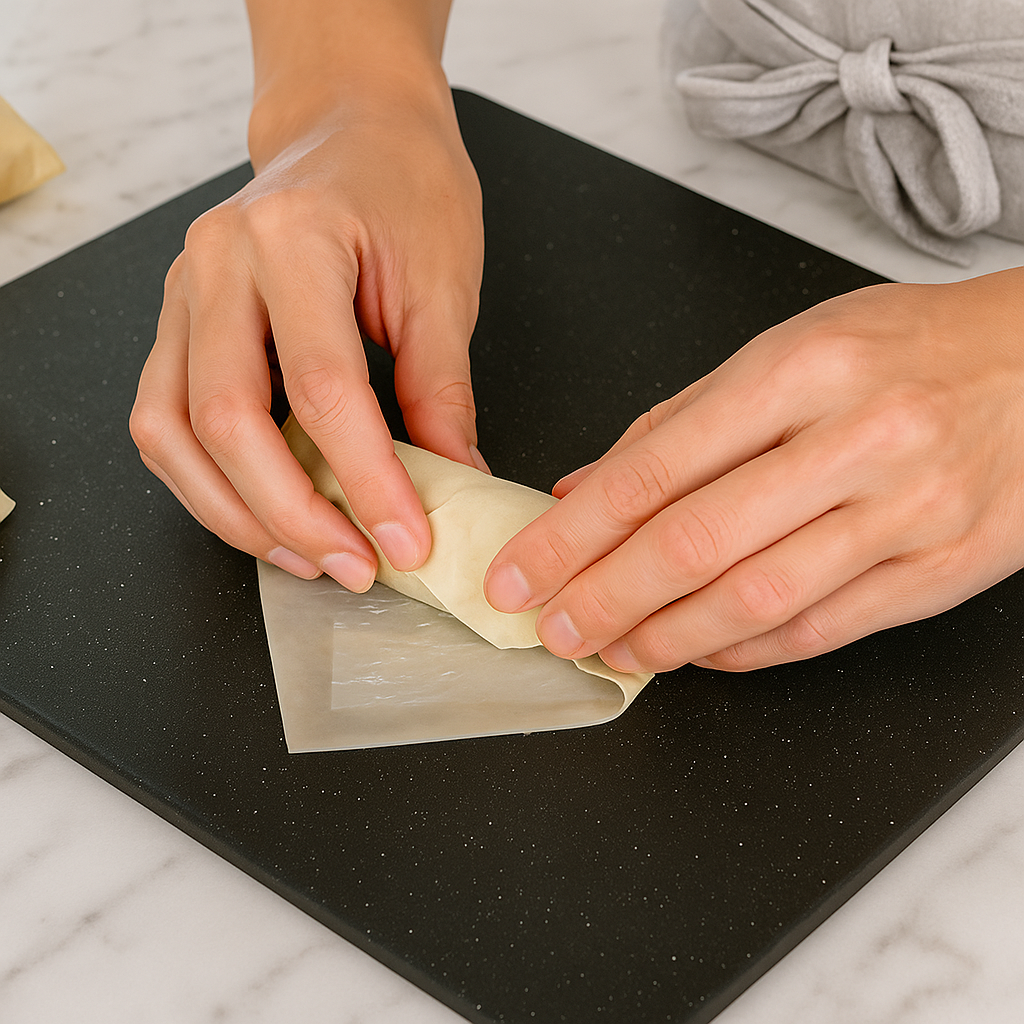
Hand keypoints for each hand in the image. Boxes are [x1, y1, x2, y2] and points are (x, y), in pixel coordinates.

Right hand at [130, 73, 483, 590]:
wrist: (353, 128)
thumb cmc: (405, 185)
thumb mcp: (443, 283)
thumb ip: (440, 389)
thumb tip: (450, 483)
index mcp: (294, 240)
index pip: (322, 388)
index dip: (365, 479)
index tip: (406, 540)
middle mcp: (219, 263)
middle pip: (225, 419)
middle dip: (291, 514)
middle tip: (354, 565)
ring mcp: (184, 292)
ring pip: (169, 430)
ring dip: (235, 512)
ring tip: (306, 556)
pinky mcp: (178, 322)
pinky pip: (162, 418)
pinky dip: (205, 481)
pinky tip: (262, 512)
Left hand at [485, 269, 1023, 671]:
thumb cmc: (906, 347)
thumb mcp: (787, 350)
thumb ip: (678, 423)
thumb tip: (583, 488)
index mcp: (802, 371)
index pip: (655, 469)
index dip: (573, 533)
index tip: (520, 570)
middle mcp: (857, 441)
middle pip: (697, 543)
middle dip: (605, 597)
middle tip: (551, 626)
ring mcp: (908, 513)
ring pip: (757, 599)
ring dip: (667, 637)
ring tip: (613, 650)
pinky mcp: (942, 570)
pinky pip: (824, 628)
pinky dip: (746, 650)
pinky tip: (697, 654)